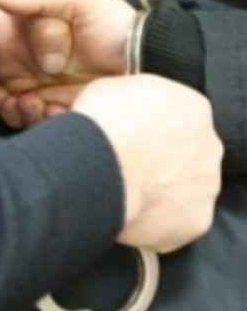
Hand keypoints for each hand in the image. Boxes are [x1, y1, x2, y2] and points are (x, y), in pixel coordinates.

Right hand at [75, 75, 222, 252]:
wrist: (101, 166)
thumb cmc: (104, 123)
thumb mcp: (108, 89)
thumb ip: (126, 98)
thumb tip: (112, 106)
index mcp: (193, 108)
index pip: (177, 117)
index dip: (150, 127)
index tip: (129, 135)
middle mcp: (209, 146)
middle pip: (186, 154)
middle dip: (160, 160)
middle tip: (126, 164)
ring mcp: (206, 185)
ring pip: (185, 189)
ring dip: (160, 190)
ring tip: (123, 190)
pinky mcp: (197, 220)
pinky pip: (176, 222)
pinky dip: (155, 220)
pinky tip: (130, 211)